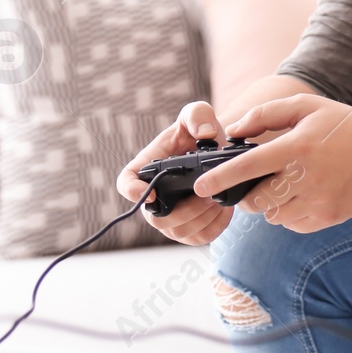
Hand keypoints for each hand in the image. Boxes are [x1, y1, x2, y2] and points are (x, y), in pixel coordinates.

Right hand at [117, 101, 232, 245]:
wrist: (219, 149)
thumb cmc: (200, 132)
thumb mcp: (198, 113)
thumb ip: (198, 115)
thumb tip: (205, 135)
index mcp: (148, 167)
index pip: (126, 182)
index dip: (132, 192)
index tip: (149, 194)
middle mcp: (154, 196)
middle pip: (157, 218)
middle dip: (186, 210)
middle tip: (210, 195)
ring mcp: (170, 216)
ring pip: (178, 232)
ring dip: (202, 219)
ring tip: (220, 200)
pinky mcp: (190, 229)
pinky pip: (198, 238)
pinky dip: (215, 227)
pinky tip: (225, 210)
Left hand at [194, 94, 351, 233]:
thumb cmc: (345, 125)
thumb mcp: (308, 108)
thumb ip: (267, 114)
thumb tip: (233, 131)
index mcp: (298, 146)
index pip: (248, 166)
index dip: (220, 177)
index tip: (200, 187)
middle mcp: (307, 176)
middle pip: (256, 199)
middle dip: (248, 194)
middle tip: (258, 181)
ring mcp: (319, 200)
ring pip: (273, 215)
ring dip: (271, 204)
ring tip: (289, 185)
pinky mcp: (329, 217)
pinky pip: (293, 224)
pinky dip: (290, 214)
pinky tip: (305, 195)